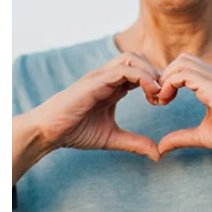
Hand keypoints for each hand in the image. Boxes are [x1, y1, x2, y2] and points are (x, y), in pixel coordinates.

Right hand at [28, 51, 162, 160]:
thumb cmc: (73, 132)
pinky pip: (124, 69)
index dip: (156, 82)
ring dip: (151, 72)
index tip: (163, 102)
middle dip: (156, 72)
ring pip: (133, 57)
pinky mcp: (96, 81)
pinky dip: (143, 76)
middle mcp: (107, 77)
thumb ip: (134, 143)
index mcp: (112, 87)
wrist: (48, 131)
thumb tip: (157, 154)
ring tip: (156, 94)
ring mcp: (101, 76)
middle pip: (139, 57)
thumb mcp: (111, 138)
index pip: (140, 71)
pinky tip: (150, 93)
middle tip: (162, 96)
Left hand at [156, 53, 211, 158]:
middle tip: (157, 98)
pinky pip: (184, 74)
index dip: (167, 81)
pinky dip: (169, 84)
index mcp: (210, 86)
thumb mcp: (201, 136)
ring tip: (161, 99)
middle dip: (163, 75)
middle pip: (181, 60)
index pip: (184, 68)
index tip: (159, 101)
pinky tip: (166, 100)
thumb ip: (180, 138)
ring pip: (182, 62)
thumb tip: (161, 148)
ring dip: (165, 78)